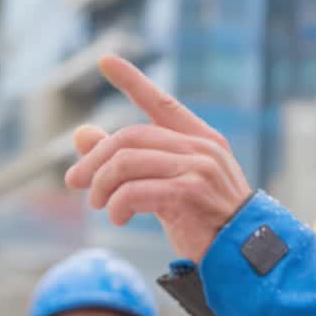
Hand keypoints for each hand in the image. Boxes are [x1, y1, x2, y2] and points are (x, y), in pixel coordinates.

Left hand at [64, 55, 252, 262]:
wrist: (241, 256)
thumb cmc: (205, 222)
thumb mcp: (166, 186)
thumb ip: (130, 162)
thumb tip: (81, 134)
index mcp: (201, 140)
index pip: (161, 102)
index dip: (132, 80)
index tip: (106, 60)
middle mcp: (201, 148)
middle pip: (130, 136)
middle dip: (94, 159)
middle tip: (74, 181)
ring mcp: (198, 168)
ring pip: (126, 162)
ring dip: (100, 185)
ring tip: (98, 204)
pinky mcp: (189, 192)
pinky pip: (134, 190)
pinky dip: (117, 205)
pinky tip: (118, 217)